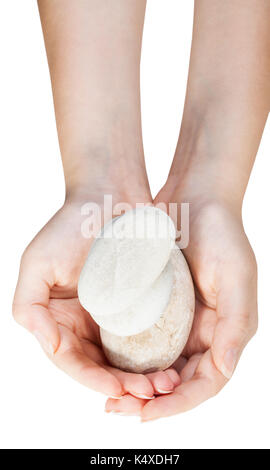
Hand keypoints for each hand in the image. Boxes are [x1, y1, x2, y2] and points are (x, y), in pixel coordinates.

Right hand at [13, 198, 180, 400]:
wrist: (109, 195)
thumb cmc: (70, 225)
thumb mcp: (36, 263)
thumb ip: (27, 308)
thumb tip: (50, 346)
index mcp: (56, 319)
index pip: (71, 361)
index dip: (92, 380)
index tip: (118, 388)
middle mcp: (83, 323)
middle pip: (101, 367)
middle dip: (123, 385)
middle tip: (150, 393)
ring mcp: (111, 316)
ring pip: (126, 359)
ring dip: (143, 376)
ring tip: (165, 384)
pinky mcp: (136, 305)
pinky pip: (146, 337)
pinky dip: (156, 354)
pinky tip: (172, 361)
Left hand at [105, 195, 257, 418]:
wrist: (195, 198)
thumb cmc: (222, 233)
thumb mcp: (237, 275)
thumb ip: (236, 324)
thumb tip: (225, 369)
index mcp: (225, 332)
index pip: (205, 383)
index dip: (178, 404)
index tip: (147, 414)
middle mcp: (203, 333)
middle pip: (177, 383)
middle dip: (150, 403)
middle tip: (118, 410)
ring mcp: (179, 322)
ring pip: (156, 367)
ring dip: (135, 386)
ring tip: (108, 397)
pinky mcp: (157, 308)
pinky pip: (141, 341)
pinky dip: (127, 358)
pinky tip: (107, 364)